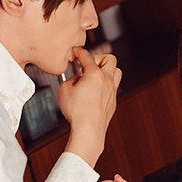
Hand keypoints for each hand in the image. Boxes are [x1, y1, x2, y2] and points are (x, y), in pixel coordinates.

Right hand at [58, 47, 121, 166]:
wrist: (88, 129)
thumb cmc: (76, 111)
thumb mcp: (64, 89)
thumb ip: (70, 78)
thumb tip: (77, 79)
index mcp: (94, 74)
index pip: (87, 56)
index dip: (79, 51)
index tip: (76, 51)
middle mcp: (107, 80)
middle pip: (110, 59)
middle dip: (98, 58)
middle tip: (89, 65)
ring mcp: (112, 91)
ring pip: (117, 71)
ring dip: (107, 70)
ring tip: (95, 76)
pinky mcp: (113, 101)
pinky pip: (113, 87)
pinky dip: (106, 84)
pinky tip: (96, 90)